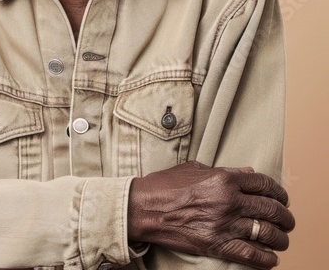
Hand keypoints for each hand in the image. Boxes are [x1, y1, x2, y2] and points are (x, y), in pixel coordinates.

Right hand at [128, 161, 294, 268]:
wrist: (141, 208)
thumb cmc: (163, 186)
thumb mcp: (194, 169)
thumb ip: (223, 171)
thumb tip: (248, 174)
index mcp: (224, 179)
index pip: (265, 184)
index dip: (279, 192)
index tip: (281, 198)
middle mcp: (228, 200)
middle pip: (272, 209)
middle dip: (285, 217)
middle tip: (287, 221)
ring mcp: (224, 223)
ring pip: (268, 233)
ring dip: (280, 239)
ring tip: (281, 240)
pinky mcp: (216, 243)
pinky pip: (252, 255)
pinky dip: (266, 259)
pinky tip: (270, 258)